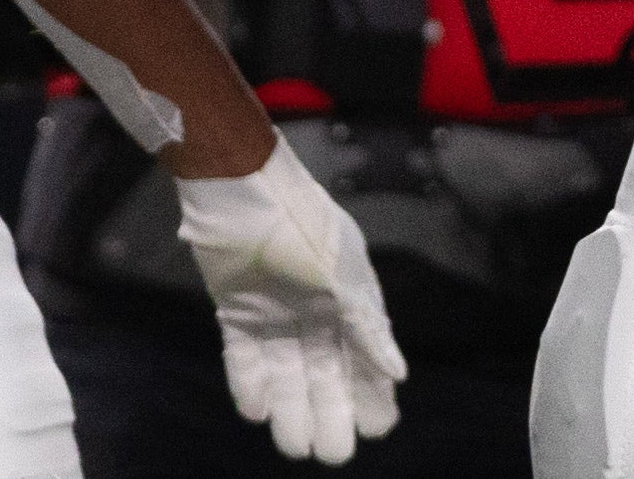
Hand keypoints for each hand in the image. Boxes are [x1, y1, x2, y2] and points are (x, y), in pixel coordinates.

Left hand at [176, 138, 404, 462]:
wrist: (236, 183)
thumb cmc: (297, 221)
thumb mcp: (340, 272)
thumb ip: (365, 325)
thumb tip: (398, 374)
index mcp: (347, 297)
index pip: (364, 356)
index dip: (371, 394)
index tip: (376, 429)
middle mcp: (314, 310)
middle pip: (325, 373)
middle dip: (330, 413)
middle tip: (332, 453)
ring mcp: (274, 311)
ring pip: (287, 372)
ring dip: (291, 408)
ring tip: (294, 446)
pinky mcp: (237, 310)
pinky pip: (246, 357)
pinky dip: (250, 383)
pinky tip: (256, 411)